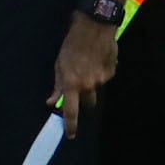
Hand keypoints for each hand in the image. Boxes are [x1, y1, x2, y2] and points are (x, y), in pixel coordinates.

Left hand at [55, 7, 121, 121]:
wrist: (94, 28)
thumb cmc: (71, 45)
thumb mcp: (59, 65)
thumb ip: (58, 86)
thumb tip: (52, 102)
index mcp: (72, 84)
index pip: (71, 111)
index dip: (71, 125)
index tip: (70, 135)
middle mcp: (89, 85)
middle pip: (88, 103)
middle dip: (83, 100)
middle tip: (79, 88)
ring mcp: (102, 79)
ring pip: (96, 89)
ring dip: (91, 83)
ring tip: (86, 65)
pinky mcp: (112, 72)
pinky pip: (104, 78)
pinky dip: (99, 72)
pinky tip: (96, 59)